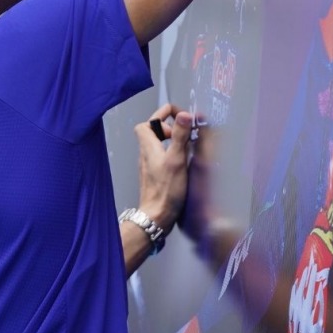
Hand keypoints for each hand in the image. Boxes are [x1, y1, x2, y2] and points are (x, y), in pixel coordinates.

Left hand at [135, 103, 194, 231]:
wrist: (156, 217)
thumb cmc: (166, 189)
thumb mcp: (176, 159)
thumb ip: (180, 136)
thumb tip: (184, 114)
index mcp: (148, 146)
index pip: (147, 122)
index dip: (162, 115)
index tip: (180, 117)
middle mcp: (145, 154)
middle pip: (152, 131)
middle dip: (169, 126)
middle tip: (185, 132)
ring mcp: (149, 166)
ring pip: (157, 145)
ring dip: (172, 140)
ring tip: (188, 145)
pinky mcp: (154, 176)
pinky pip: (161, 157)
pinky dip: (171, 153)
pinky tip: (183, 162)